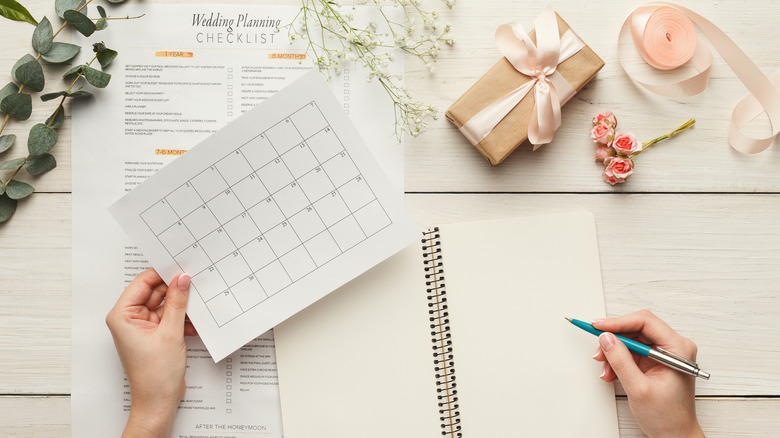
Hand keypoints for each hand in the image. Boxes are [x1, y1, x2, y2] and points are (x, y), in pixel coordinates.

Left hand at [106, 268, 195, 437]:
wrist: (158, 402)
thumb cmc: (154, 375)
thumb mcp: (170, 333)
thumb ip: (178, 303)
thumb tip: (182, 280)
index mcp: (123, 315)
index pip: (143, 283)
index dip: (162, 274)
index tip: (181, 267)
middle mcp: (130, 319)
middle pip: (155, 292)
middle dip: (175, 290)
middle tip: (196, 283)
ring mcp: (143, 327)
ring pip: (165, 305)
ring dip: (182, 307)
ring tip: (198, 306)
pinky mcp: (155, 335)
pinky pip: (170, 318)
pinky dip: (183, 319)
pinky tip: (195, 322)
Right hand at [592, 310, 703, 437]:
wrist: (675, 435)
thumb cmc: (668, 417)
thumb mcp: (638, 388)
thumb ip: (620, 360)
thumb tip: (606, 339)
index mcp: (678, 348)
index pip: (645, 322)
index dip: (618, 322)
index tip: (598, 327)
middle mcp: (673, 347)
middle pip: (636, 329)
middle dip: (614, 341)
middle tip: (598, 350)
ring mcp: (664, 354)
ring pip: (631, 341)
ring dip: (614, 353)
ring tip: (606, 370)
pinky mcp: (655, 361)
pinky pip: (632, 352)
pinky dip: (619, 361)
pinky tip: (612, 373)